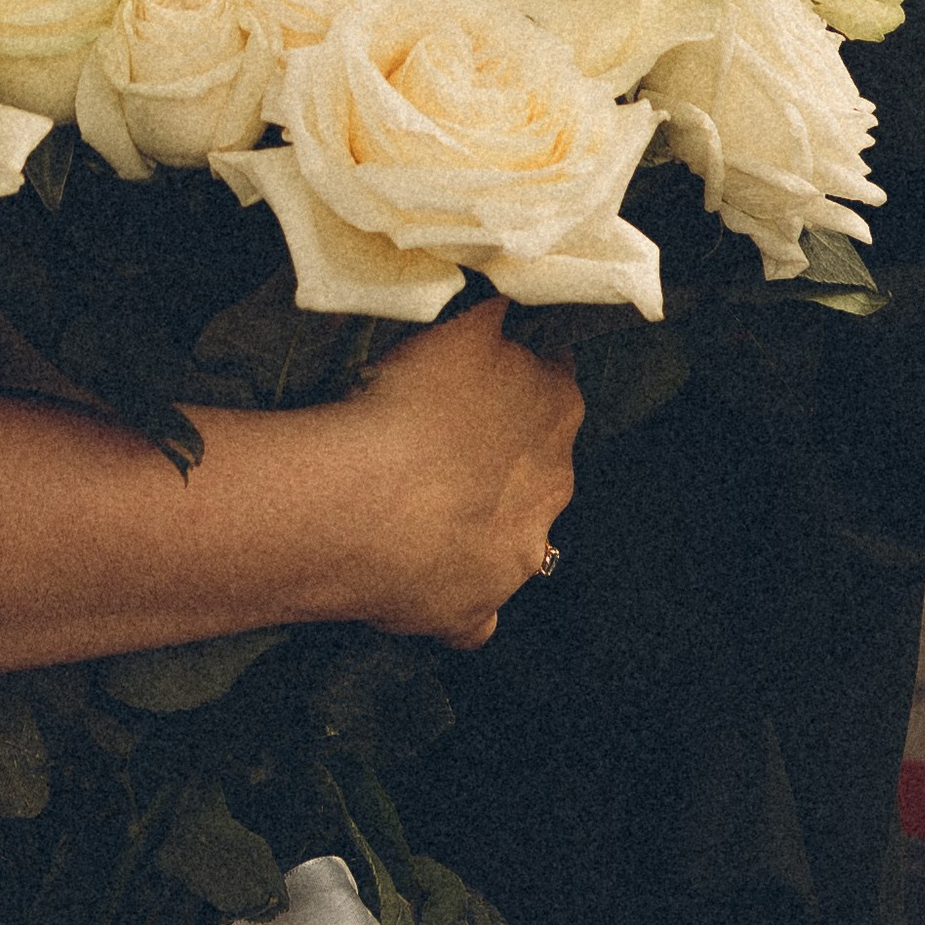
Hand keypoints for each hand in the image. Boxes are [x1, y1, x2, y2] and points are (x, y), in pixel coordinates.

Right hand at [343, 296, 582, 648]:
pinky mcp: (474, 612)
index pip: (553, 384)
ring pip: (514, 540)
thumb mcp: (458, 328)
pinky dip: (454, 600)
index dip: (513, 381)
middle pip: (539, 466)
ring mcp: (517, 557)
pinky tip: (421, 579)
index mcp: (557, 411)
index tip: (476, 381)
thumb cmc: (411, 402)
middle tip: (440, 444)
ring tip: (420, 511)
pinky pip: (473, 616)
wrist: (367, 502)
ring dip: (482, 526)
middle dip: (503, 458)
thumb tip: (505, 308)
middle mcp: (553, 489)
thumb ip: (490, 321)